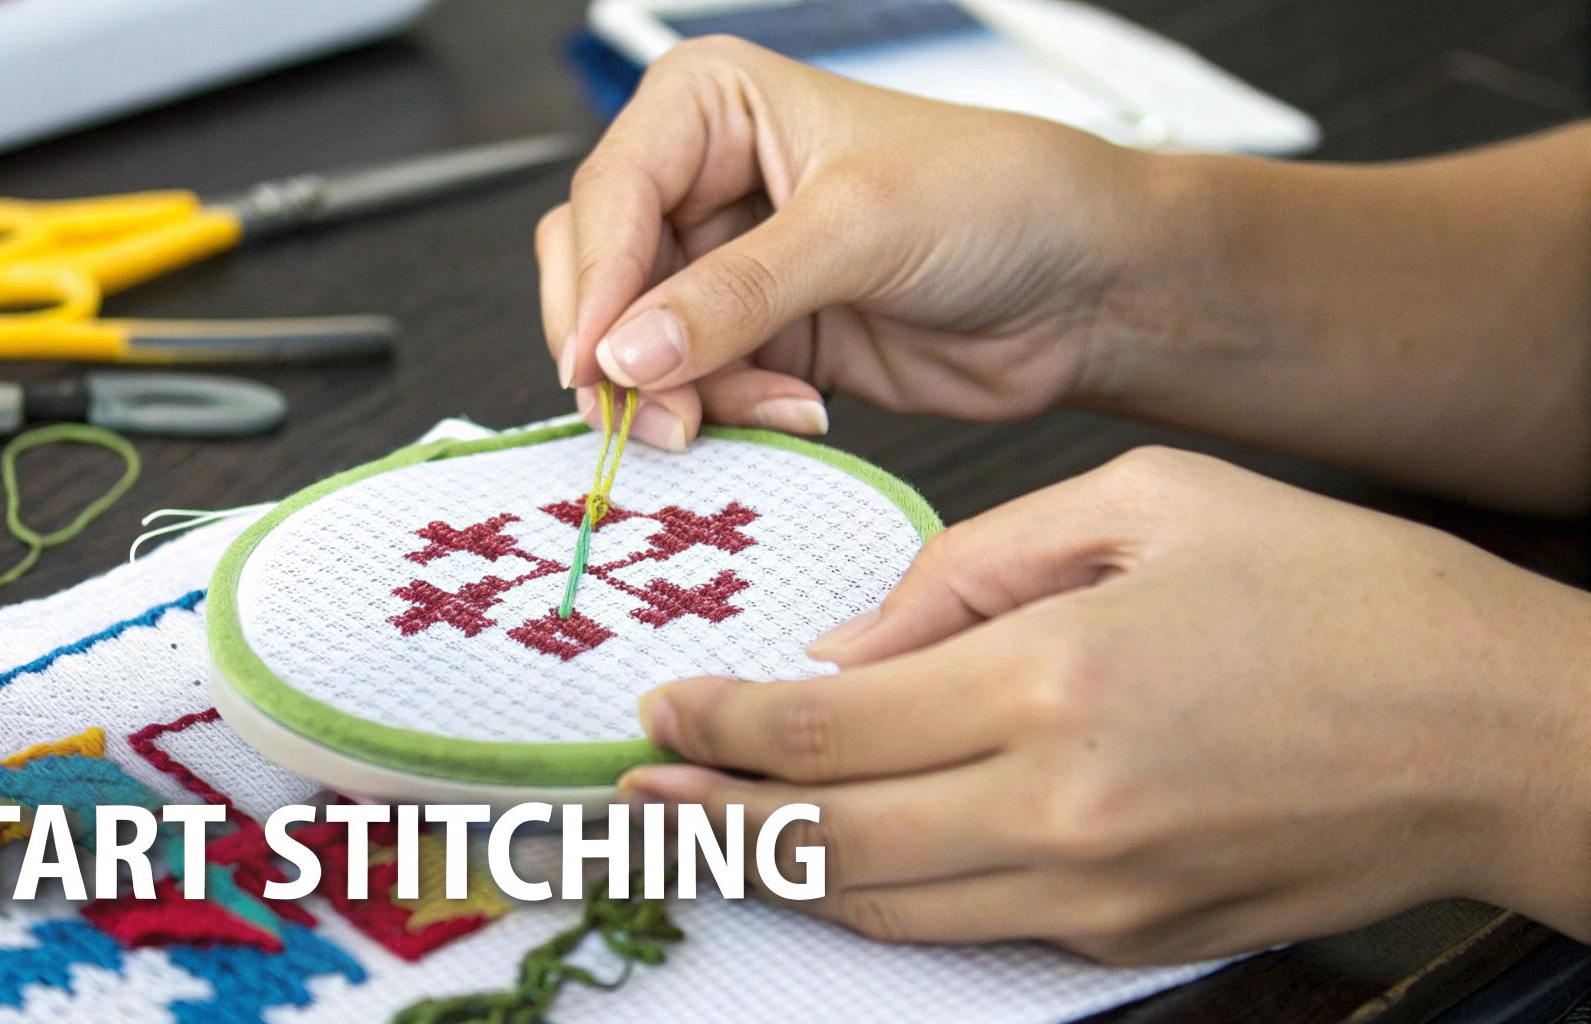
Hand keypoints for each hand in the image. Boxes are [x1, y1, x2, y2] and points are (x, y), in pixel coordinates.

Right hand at [537, 36, 1149, 448]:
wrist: (1086, 286)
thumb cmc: (1001, 197)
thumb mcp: (860, 228)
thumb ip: (737, 294)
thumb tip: (629, 350)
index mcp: (715, 106)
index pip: (611, 194)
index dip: (595, 284)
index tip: (597, 364)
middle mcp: (708, 181)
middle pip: (601, 273)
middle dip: (622, 349)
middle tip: (653, 412)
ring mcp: (729, 268)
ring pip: (639, 344)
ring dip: (683, 395)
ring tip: (760, 411)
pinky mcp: (760, 341)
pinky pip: (698, 390)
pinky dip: (731, 415)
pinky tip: (798, 412)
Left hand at [618, 447, 1590, 961]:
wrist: (1493, 730)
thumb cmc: (1340, 595)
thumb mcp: (1147, 503)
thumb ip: (973, 568)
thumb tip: (854, 641)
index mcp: (1056, 678)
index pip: (828, 726)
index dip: (721, 728)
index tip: (661, 713)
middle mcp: (1063, 807)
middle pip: (827, 841)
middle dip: (708, 822)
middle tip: (634, 800)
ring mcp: (1096, 893)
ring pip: (883, 909)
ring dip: (776, 876)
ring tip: (704, 838)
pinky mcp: (1132, 938)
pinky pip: (970, 930)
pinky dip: (885, 899)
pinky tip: (843, 861)